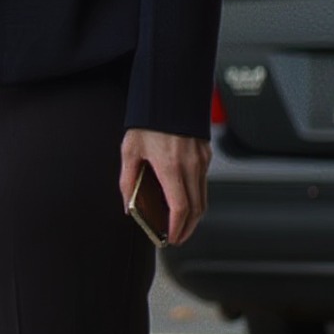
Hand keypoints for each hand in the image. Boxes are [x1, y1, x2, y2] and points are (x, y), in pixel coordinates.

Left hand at [120, 127, 209, 246]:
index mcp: (170, 165)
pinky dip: (197, 198)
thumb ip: (128, 180)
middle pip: (197, 208)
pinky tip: (184, 202)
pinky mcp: (205, 155)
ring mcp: (201, 160)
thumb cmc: (148, 121)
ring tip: (180, 225)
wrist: (169, 94)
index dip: (177, 227)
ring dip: (194, 216)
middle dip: (187, 228)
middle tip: (176, 238)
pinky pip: (204, 184)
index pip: (180, 206)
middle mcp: (191, 165)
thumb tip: (128, 205)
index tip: (171, 238)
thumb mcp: (130, 150)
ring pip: (204, 198)